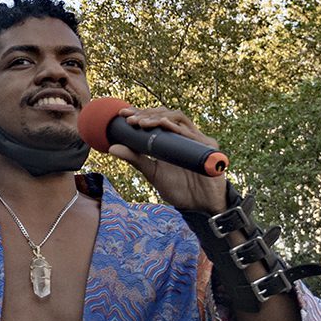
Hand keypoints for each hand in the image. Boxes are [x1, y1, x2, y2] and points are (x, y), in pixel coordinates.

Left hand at [103, 106, 229, 211]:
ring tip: (141, 123)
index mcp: (171, 139)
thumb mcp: (153, 173)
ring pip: (178, 118)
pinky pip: (192, 132)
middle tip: (129, 118)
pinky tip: (163, 125)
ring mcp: (196, 139)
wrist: (201, 206)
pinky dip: (176, 127)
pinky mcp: (208, 146)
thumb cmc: (179, 189)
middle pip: (166, 114)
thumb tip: (112, 148)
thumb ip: (135, 160)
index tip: (122, 114)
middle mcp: (184, 135)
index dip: (140, 113)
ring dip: (158, 117)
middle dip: (146, 114)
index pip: (156, 119)